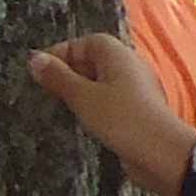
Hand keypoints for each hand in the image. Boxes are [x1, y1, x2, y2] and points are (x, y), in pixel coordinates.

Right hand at [28, 32, 194, 195]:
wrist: (160, 154)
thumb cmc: (121, 118)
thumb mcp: (83, 97)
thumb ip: (59, 78)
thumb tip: (34, 59)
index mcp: (118, 55)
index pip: (86, 42)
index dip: (61, 52)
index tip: (38, 71)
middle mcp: (128, 67)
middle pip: (93, 61)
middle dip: (68, 73)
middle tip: (43, 91)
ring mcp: (134, 90)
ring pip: (99, 84)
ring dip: (78, 93)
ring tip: (55, 107)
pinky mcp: (135, 112)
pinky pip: (108, 102)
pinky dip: (91, 108)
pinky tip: (77, 122)